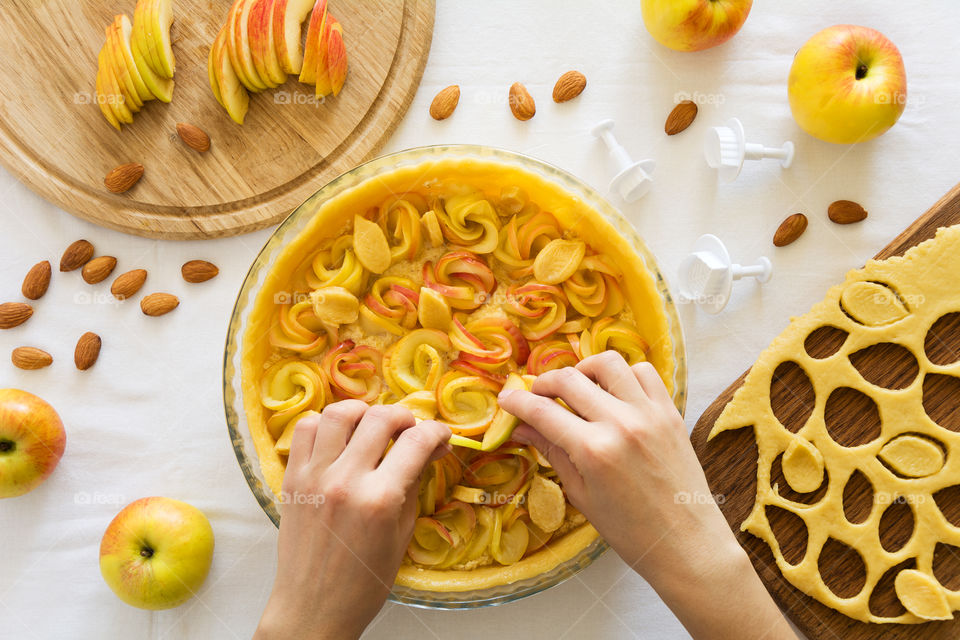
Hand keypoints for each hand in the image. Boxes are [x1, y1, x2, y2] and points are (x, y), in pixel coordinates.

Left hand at [255, 401, 449, 639]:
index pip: (417, 442)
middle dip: (404, 417)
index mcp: (380, 499)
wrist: (313, 607)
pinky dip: (324, 424)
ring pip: (338, 413)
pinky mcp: (291, 478)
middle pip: (380, 418)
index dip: (436, 432)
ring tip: (371, 426)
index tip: (440, 437)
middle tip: (409, 430)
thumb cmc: (365, 580)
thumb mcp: (402, 533)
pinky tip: (338, 437)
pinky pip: (304, 429)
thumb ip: (413, 484)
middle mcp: (345, 481)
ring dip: (362, 412)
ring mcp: (313, 476)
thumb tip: (429, 450)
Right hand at [498, 352, 795, 639]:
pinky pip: (644, 373)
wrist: (686, 543)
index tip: (506, 397)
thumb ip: (552, 453)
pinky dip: (624, 376)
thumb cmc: (629, 531)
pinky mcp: (671, 412)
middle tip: (537, 395)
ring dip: (584, 369)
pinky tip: (614, 394)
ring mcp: (649, 414)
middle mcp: (621, 424)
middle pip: (570, 380)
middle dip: (544, 382)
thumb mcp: (581, 495)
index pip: (543, 411)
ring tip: (578, 388)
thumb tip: (521, 428)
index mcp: (593, 451)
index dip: (517, 401)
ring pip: (608, 363)